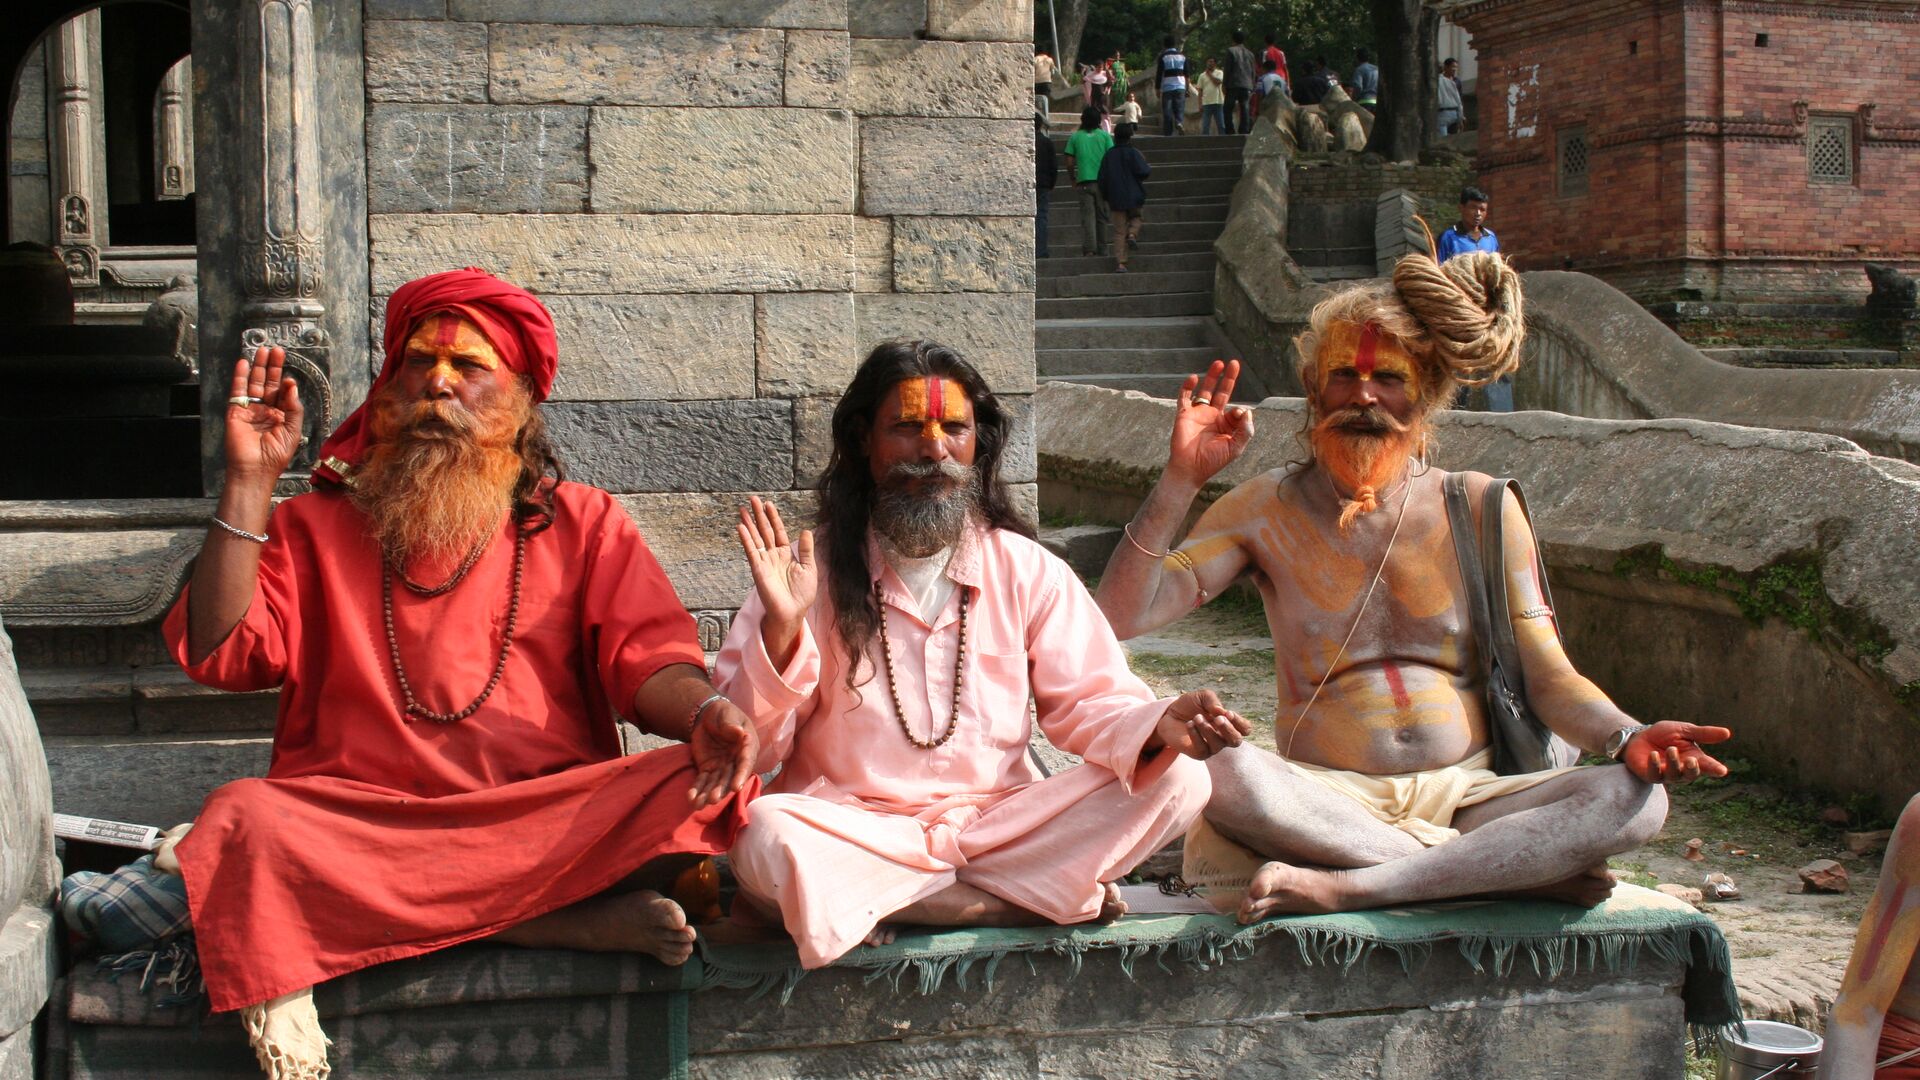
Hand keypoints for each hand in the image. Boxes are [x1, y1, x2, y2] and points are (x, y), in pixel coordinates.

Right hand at [223, 346, 303, 480]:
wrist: (255, 469)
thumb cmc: (276, 455)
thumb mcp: (292, 430)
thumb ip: (293, 407)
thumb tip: (291, 385)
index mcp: (281, 415)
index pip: (283, 393)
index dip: (285, 383)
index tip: (288, 377)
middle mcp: (265, 410)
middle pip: (269, 383)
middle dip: (272, 367)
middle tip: (276, 350)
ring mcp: (250, 409)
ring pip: (254, 383)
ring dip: (258, 367)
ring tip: (263, 351)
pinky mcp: (236, 411)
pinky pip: (238, 391)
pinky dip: (239, 377)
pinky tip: (243, 364)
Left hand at [689, 698, 757, 807]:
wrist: (708, 715)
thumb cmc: (724, 713)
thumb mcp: (728, 714)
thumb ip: (731, 724)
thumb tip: (739, 732)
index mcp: (746, 747)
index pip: (745, 763)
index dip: (741, 776)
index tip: (736, 787)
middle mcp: (736, 761)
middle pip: (730, 778)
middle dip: (721, 789)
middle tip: (713, 800)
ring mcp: (722, 766)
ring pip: (716, 783)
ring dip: (708, 794)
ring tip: (699, 805)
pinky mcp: (708, 768)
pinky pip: (703, 781)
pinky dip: (697, 789)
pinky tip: (691, 799)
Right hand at [737, 496, 816, 627]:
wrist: (793, 612)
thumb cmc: (802, 594)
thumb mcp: (809, 568)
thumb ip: (805, 550)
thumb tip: (806, 531)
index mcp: (785, 554)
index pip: (778, 531)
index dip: (773, 518)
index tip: (768, 504)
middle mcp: (773, 556)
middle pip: (764, 531)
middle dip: (759, 515)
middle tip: (752, 499)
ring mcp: (764, 562)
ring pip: (756, 538)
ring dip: (749, 524)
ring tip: (743, 509)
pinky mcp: (758, 569)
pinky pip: (751, 551)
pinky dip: (746, 539)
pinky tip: (741, 527)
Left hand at [1154, 689, 1250, 759]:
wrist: (1169, 714)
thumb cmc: (1190, 706)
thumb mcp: (1202, 697)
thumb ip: (1213, 701)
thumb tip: (1221, 712)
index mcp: (1229, 724)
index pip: (1245, 729)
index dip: (1240, 722)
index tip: (1228, 713)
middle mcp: (1223, 738)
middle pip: (1236, 741)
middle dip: (1228, 729)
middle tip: (1218, 718)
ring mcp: (1211, 747)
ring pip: (1218, 744)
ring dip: (1208, 729)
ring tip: (1197, 717)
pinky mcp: (1198, 753)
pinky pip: (1202, 748)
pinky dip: (1196, 735)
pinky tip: (1189, 724)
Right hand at [1169, 360, 1254, 487]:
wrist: (1190, 469)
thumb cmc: (1213, 461)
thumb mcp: (1235, 447)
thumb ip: (1245, 430)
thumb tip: (1247, 410)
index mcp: (1225, 424)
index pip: (1235, 410)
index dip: (1239, 411)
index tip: (1237, 415)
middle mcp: (1212, 416)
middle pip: (1222, 392)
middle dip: (1228, 378)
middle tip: (1234, 363)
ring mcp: (1198, 414)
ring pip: (1205, 390)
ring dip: (1212, 377)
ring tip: (1218, 363)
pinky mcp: (1184, 414)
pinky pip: (1185, 397)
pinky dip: (1187, 387)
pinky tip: (1193, 378)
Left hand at [1621, 721, 1731, 784]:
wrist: (1639, 736)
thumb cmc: (1664, 735)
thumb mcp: (1684, 730)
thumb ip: (1704, 734)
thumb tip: (1727, 733)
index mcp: (1694, 758)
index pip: (1708, 766)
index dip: (1715, 769)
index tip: (1722, 770)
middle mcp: (1682, 770)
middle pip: (1691, 774)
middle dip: (1693, 769)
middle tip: (1692, 760)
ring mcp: (1667, 775)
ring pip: (1674, 775)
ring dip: (1673, 763)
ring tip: (1671, 749)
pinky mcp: (1651, 776)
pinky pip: (1654, 774)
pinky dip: (1654, 765)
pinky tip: (1653, 755)